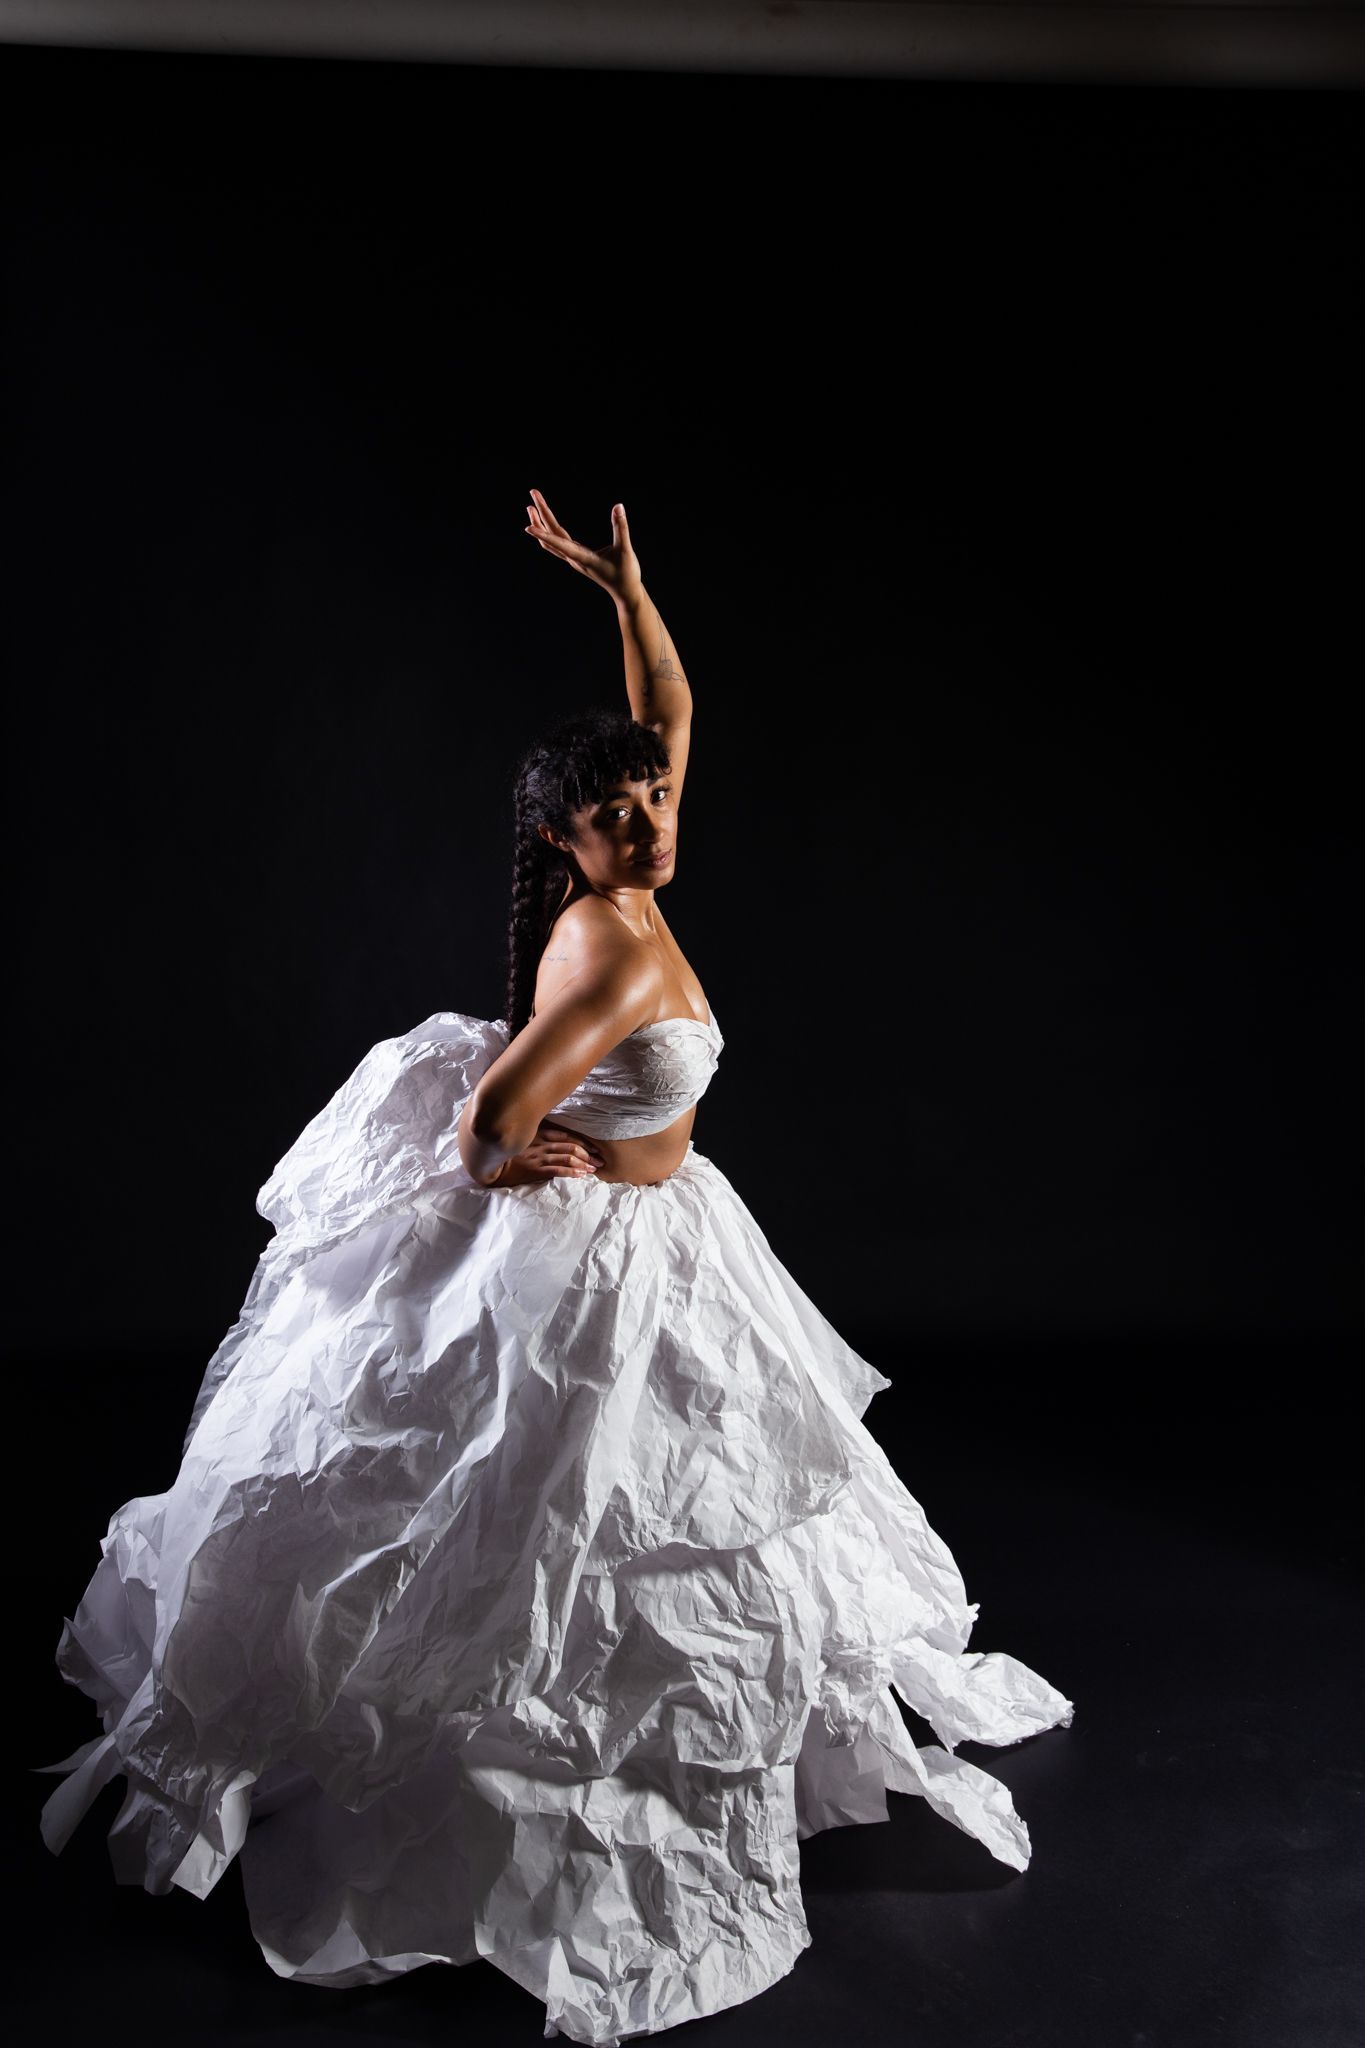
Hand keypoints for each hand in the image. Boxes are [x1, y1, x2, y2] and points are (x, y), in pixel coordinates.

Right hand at [503, 1119, 604, 1182]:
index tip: (595, 1148)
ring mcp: (539, 1156)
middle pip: (572, 1146)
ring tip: (594, 1169)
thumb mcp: (524, 1136)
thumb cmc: (509, 1151)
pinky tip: (581, 1175)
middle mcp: (542, 1143)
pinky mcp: (536, 1170)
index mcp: (540, 1132)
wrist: (493, 1165)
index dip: (584, 1142)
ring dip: (584, 1163)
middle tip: (600, 1160)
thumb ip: (539, 1134)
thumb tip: (557, 1137)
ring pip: (568, 1157)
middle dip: (589, 1154)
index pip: (567, 1136)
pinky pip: (558, 1170)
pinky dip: (572, 1172)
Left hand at [524, 488, 643, 609]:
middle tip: (533, 492)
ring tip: (531, 507)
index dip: (543, 534)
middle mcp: (574, 558)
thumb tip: (619, 506)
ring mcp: (574, 559)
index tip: (528, 526)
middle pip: (551, 536)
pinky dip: (547, 533)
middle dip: (540, 515)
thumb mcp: (625, 550)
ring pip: (551, 541)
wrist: (625, 592)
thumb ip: (621, 527)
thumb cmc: (626, 573)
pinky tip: (545, 524)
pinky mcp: (577, 558)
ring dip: (539, 525)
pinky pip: (557, 544)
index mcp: (583, 557)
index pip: (559, 543)